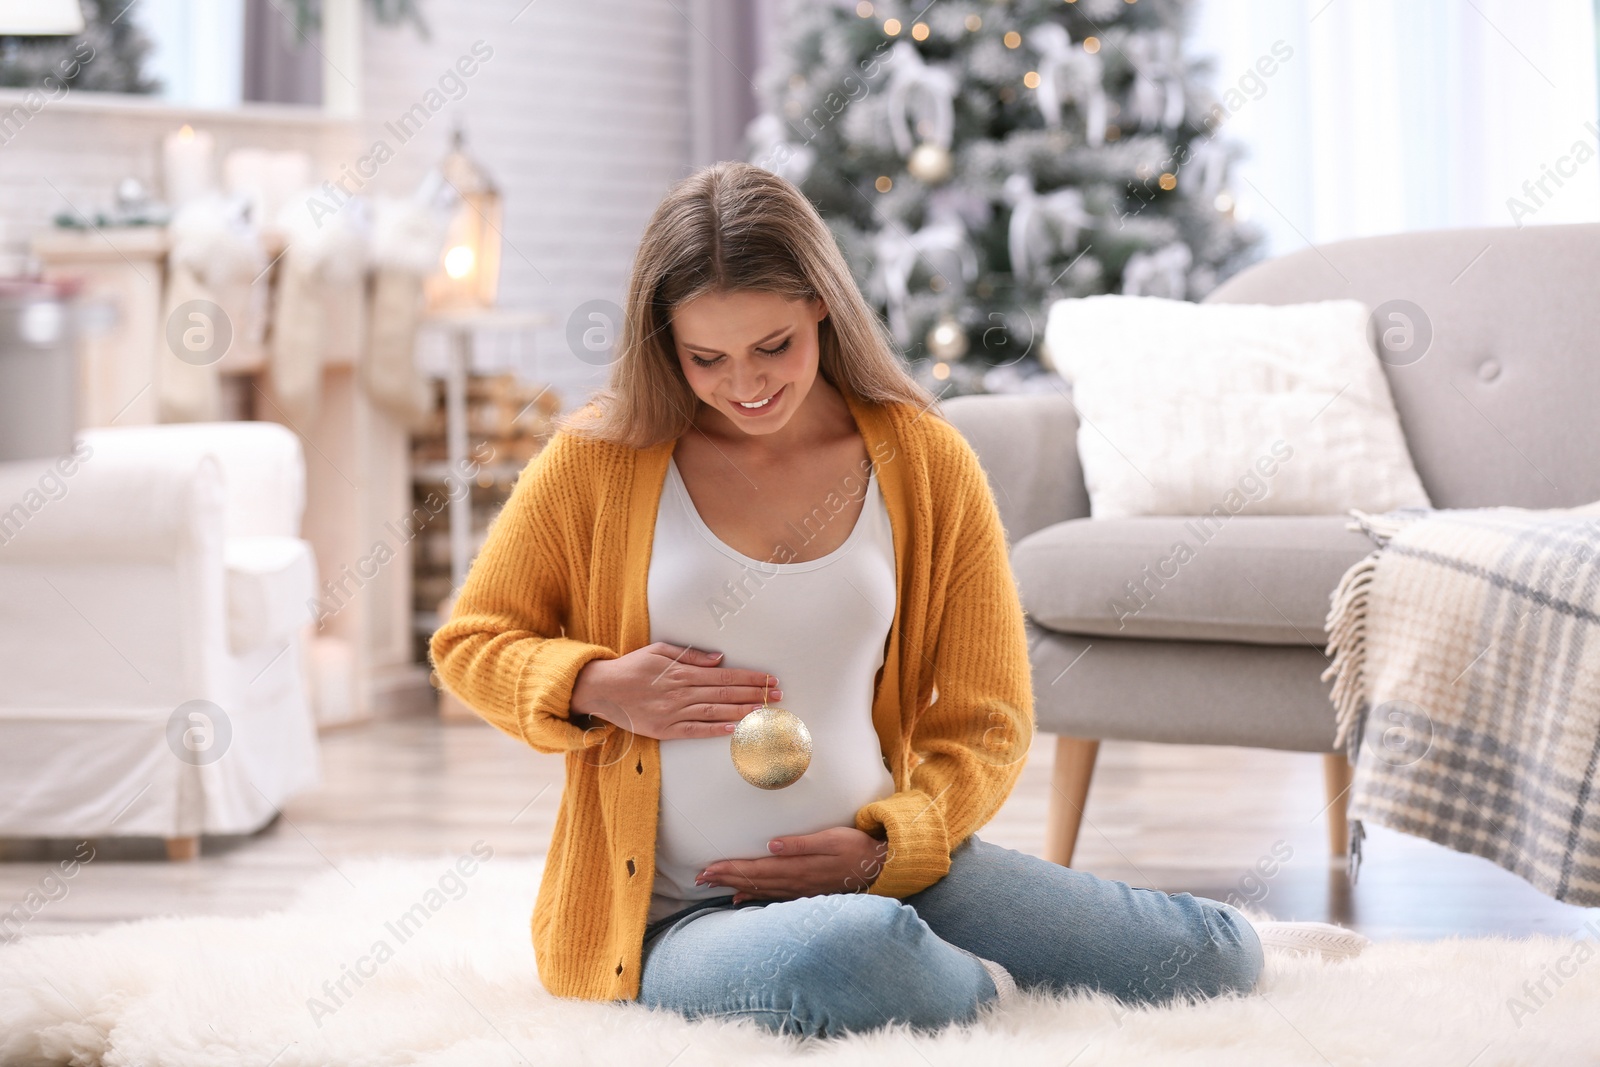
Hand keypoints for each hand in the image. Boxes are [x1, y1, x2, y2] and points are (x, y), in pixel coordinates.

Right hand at [570, 642, 778, 740]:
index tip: (769, 680)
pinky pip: (695, 730)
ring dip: (742, 711)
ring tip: (765, 712)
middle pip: (726, 693)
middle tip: (778, 696)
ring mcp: (674, 712)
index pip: (725, 675)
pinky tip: (735, 730)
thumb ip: (690, 654)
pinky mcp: (665, 729)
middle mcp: (682, 692)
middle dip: (755, 694)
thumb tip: (719, 658)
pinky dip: (716, 731)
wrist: (602, 689)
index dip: (749, 678)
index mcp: (682, 672)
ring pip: (715, 712)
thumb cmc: (631, 667)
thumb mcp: (660, 650)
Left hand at [695, 826, 889, 903]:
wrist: (879, 868)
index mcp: (797, 868)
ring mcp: (799, 890)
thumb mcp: (831, 839)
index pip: (756, 869)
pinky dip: (754, 896)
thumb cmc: (856, 848)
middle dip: (725, 878)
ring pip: (759, 890)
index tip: (708, 868)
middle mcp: (794, 882)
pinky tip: (741, 898)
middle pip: (753, 881)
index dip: (730, 868)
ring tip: (712, 885)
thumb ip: (801, 843)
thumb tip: (772, 844)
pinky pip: (772, 896)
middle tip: (699, 877)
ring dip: (735, 886)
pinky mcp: (804, 892)